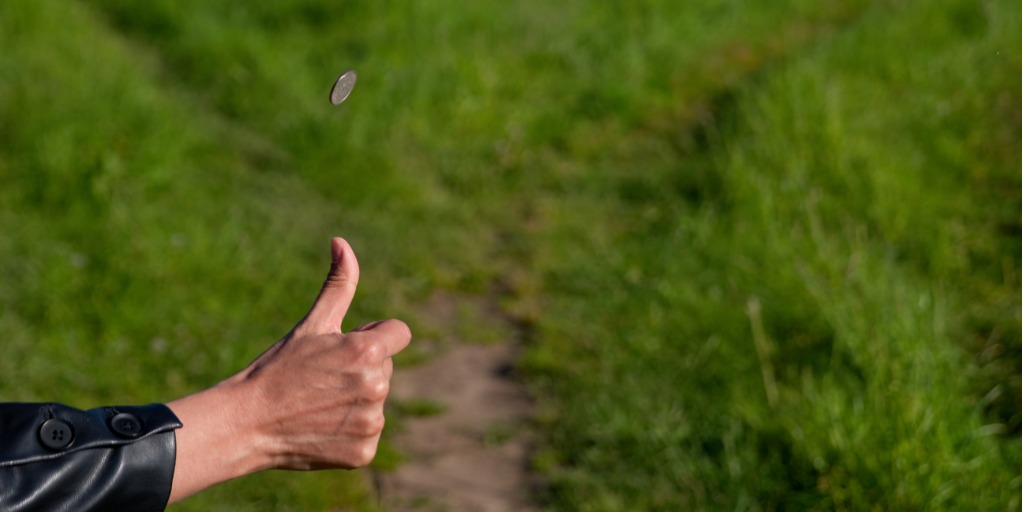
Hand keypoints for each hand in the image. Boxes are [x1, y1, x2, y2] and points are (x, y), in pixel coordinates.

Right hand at [167, 238, 410, 500]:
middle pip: (385, 367)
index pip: (398, 333)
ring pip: (377, 400)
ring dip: (355, 399)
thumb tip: (342, 242)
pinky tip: (320, 426)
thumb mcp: (312, 323)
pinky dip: (348, 431)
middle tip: (321, 378)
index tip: (346, 347)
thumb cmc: (278, 368)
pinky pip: (367, 433)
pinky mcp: (364, 451)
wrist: (247, 423)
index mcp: (368, 351)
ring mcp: (372, 422)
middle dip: (361, 368)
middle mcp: (376, 387)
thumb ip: (338, 284)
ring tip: (318, 402)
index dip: (373, 336)